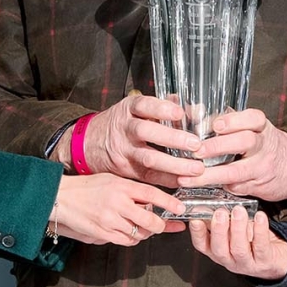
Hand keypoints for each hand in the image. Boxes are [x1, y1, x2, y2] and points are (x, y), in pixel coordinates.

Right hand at [50, 174, 180, 246]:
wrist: (62, 198)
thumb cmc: (86, 187)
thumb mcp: (111, 180)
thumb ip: (131, 189)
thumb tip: (153, 198)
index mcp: (121, 186)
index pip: (152, 194)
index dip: (169, 203)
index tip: (180, 208)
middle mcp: (117, 203)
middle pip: (150, 220)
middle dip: (161, 224)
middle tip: (164, 223)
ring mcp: (110, 220)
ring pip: (140, 233)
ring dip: (146, 232)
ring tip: (143, 226)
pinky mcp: (103, 233)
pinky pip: (127, 240)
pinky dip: (133, 238)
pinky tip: (131, 232)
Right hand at [81, 95, 206, 187]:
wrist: (90, 144)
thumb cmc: (122, 124)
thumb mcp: (136, 109)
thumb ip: (165, 107)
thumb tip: (196, 110)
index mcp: (128, 109)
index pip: (144, 105)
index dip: (161, 108)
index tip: (179, 112)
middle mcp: (124, 129)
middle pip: (145, 132)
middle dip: (173, 138)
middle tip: (196, 144)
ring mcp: (124, 151)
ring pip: (148, 158)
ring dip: (174, 165)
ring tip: (196, 168)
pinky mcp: (126, 170)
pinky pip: (148, 177)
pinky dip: (168, 180)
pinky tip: (185, 181)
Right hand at [187, 205, 286, 280]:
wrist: (277, 257)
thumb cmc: (253, 241)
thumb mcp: (233, 230)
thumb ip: (222, 220)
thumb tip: (209, 202)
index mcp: (218, 251)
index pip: (202, 245)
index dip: (197, 233)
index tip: (196, 218)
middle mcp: (230, 260)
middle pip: (219, 249)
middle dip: (219, 230)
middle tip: (220, 213)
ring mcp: (247, 263)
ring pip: (239, 249)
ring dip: (237, 229)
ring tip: (239, 212)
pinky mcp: (264, 262)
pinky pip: (261, 247)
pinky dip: (260, 230)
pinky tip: (260, 217)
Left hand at [189, 109, 286, 201]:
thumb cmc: (263, 144)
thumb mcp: (254, 129)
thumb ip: (228, 121)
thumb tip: (193, 111)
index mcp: (262, 127)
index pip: (253, 118)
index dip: (234, 120)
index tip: (216, 125)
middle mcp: (264, 146)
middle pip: (245, 142)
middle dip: (218, 146)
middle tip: (197, 150)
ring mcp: (261, 167)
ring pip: (237, 172)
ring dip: (211, 175)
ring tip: (188, 177)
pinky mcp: (257, 187)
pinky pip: (236, 187)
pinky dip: (218, 186)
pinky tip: (200, 185)